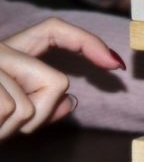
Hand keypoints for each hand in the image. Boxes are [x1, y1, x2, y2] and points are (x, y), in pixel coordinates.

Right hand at [0, 17, 125, 139]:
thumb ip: (41, 105)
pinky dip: (5, 130)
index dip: (89, 42)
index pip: (53, 30)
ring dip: (17, 127)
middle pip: (57, 82)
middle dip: (42, 113)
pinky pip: (21, 111)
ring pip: (37, 105)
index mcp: (6, 52)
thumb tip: (70, 101)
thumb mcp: (10, 114)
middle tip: (6, 124)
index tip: (115, 63)